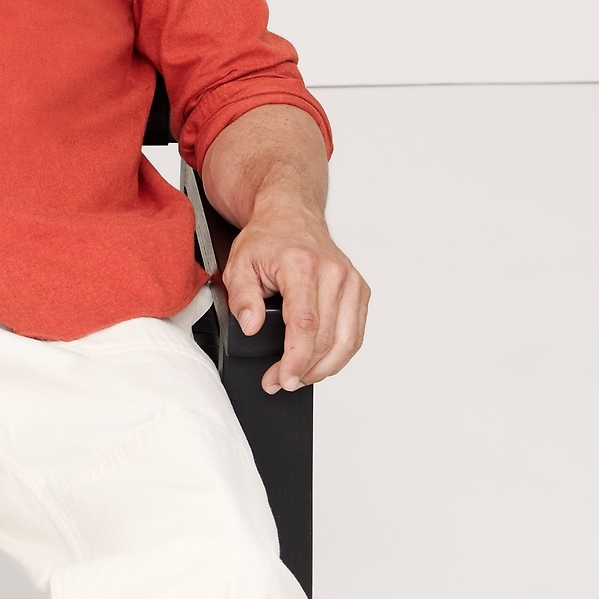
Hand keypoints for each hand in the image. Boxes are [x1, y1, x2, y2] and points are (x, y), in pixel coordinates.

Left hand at [222, 195, 369, 394]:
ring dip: (324, 368)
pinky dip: (339, 355)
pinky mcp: (359, 290)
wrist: (291, 215)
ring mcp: (351, 281)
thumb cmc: (267, 239)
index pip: (305, 324)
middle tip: (280, 382)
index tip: (281, 379)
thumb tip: (251, 327)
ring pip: (348, 341)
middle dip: (304, 370)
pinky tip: (318, 363)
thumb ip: (242, 297)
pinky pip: (355, 333)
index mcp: (303, 265)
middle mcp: (334, 272)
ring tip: (298, 377)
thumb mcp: (239, 264)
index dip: (295, 359)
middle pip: (328, 339)